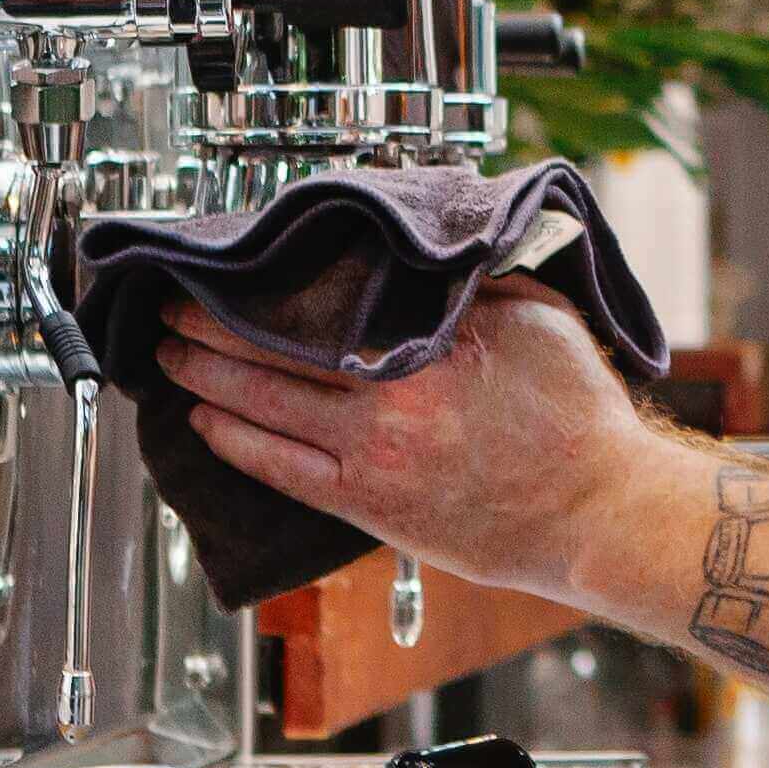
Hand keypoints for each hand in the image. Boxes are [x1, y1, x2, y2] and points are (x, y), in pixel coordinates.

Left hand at [157, 282, 693, 610]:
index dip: (264, 288)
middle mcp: (390, 401)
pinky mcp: (370, 506)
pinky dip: (235, 443)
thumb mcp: (539, 319)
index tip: (230, 270)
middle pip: (274, 353)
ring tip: (171, 359)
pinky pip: (281, 471)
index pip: (321, 306)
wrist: (597, 512)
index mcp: (430, 348)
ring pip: (264, 409)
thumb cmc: (580, 421)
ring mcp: (374, 457)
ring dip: (208, 379)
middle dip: (212, 328)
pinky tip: (206, 423)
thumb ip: (474, 285)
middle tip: (173, 309)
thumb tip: (423, 255)